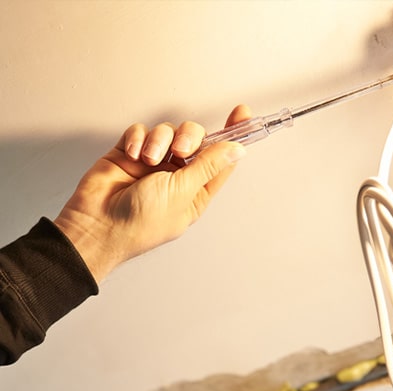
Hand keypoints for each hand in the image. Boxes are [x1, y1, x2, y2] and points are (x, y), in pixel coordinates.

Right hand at [54, 105, 251, 281]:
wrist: (99, 224)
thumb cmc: (141, 222)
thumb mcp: (183, 192)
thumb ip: (208, 166)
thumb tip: (235, 150)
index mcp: (196, 191)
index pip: (220, 159)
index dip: (232, 135)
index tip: (242, 113)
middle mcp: (177, 176)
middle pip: (195, 139)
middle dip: (189, 137)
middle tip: (180, 150)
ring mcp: (153, 163)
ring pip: (167, 132)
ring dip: (159, 141)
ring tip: (148, 159)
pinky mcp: (130, 152)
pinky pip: (140, 131)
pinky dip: (137, 138)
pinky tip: (132, 155)